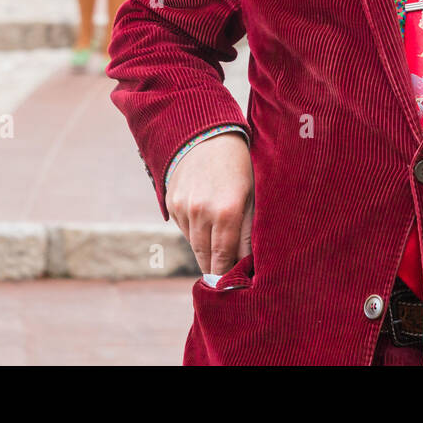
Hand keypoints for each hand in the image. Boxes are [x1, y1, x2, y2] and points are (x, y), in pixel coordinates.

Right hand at [166, 133, 252, 276]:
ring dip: (204, 250)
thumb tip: (247, 264)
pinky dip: (194, 232)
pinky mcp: (171, 203)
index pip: (223, 257)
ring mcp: (183, 208)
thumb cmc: (239, 166)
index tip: (229, 288)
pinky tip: (205, 221)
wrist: (207, 134)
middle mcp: (202, 212)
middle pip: (205, 255)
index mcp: (227, 211)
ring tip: (217, 251)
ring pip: (193, 244)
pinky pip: (183, 229)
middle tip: (224, 278)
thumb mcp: (252, 196)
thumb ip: (248, 232)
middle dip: (214, 268)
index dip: (225, 275)